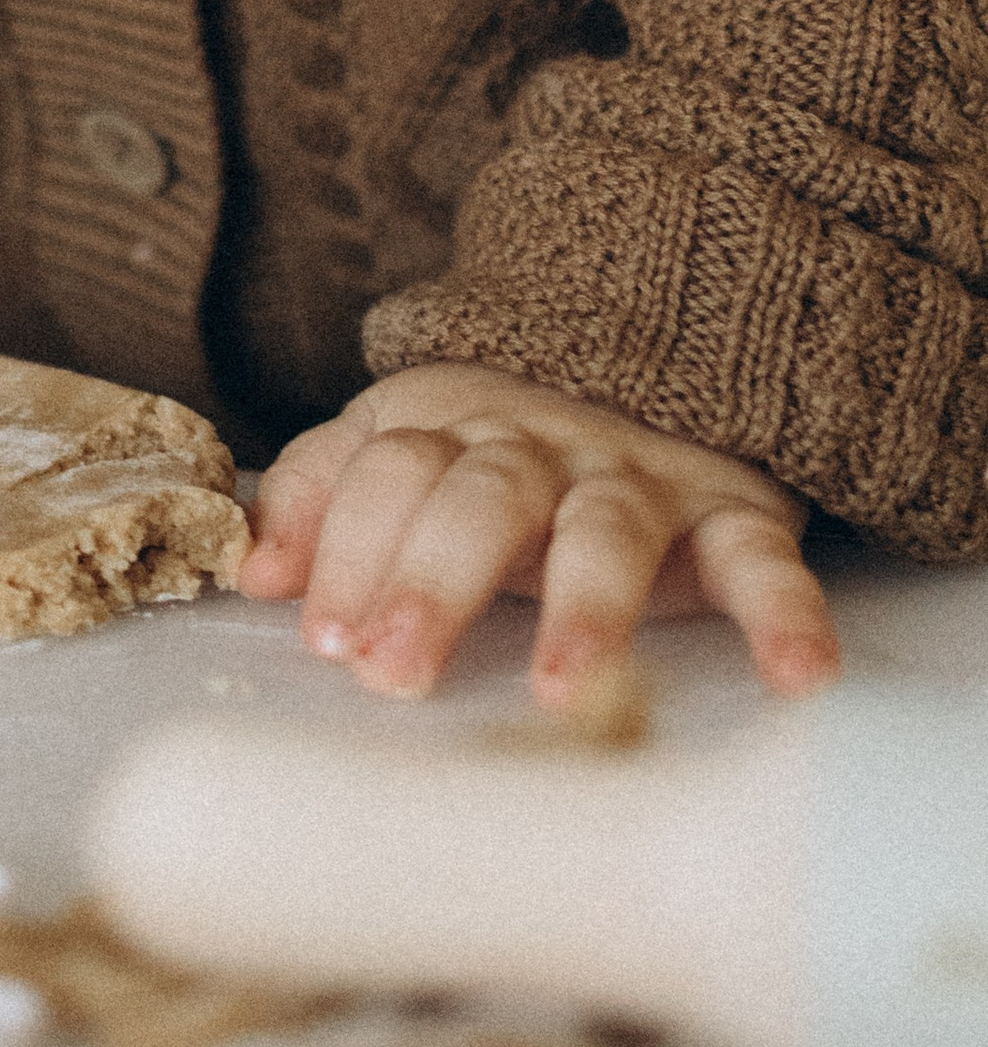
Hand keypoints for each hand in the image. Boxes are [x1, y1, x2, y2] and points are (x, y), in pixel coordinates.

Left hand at [238, 364, 839, 706]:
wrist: (648, 361)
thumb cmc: (498, 446)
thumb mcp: (399, 445)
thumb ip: (322, 495)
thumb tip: (250, 571)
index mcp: (447, 432)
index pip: (386, 473)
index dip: (346, 545)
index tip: (321, 633)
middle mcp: (537, 449)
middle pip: (479, 498)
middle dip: (432, 580)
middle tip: (391, 669)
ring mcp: (636, 479)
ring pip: (606, 528)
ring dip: (584, 602)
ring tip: (561, 685)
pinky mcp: (732, 512)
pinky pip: (762, 558)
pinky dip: (784, 612)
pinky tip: (796, 674)